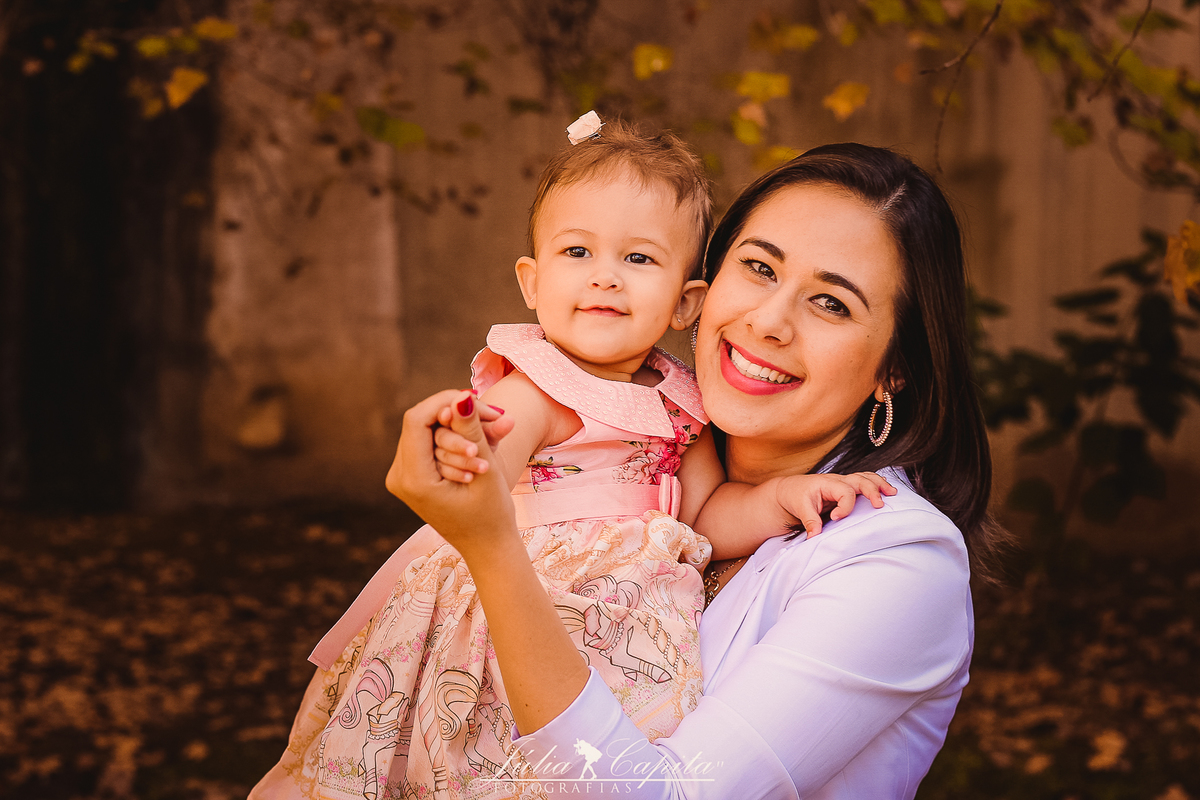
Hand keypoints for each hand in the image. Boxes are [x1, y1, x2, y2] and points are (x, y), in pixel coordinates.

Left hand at [386, 389, 516, 552]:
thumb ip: (472, 431)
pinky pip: (431, 444)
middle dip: (461, 420)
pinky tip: (479, 453)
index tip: (478, 404)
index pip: (418, 419)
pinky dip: (456, 442)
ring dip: (462, 432)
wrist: (487, 546)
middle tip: (498, 423)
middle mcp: (399, 476)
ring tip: (491, 447)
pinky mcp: (413, 476)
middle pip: (424, 424)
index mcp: (412, 480)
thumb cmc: (491, 514)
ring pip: (429, 432)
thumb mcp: (487, 469)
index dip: (446, 402)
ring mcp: (403, 476)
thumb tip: (462, 397)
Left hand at [775, 472, 896, 538]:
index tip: (836, 518)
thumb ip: (809, 521)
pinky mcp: (846, 489)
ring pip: (865, 478)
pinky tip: (886, 489)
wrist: (788, 490)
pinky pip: (863, 482)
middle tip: (880, 505)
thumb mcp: (799, 507)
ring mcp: (843, 483)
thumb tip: (815, 537)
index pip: (844, 491)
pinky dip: (875, 484)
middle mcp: (837, 481)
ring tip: (892, 493)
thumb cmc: (794, 495)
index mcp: (826, 483)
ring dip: (879, 484)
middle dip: (872, 490)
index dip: (845, 506)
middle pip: (860, 479)